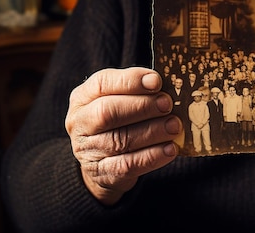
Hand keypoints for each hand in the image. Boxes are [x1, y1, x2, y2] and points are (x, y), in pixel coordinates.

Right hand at [65, 67, 180, 205]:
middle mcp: (80, 122)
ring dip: (152, 132)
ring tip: (174, 126)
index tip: (156, 81)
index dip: (130, 81)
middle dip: (141, 106)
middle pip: (107, 112)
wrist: (102, 162)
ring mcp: (87, 150)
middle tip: (167, 104)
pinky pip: (127, 166)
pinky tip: (170, 149)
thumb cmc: (118, 120)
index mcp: (83, 97)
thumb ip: (138, 91)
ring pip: (119, 140)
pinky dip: (152, 157)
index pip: (102, 83)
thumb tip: (164, 88)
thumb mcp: (121, 99)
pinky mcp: (101, 173)